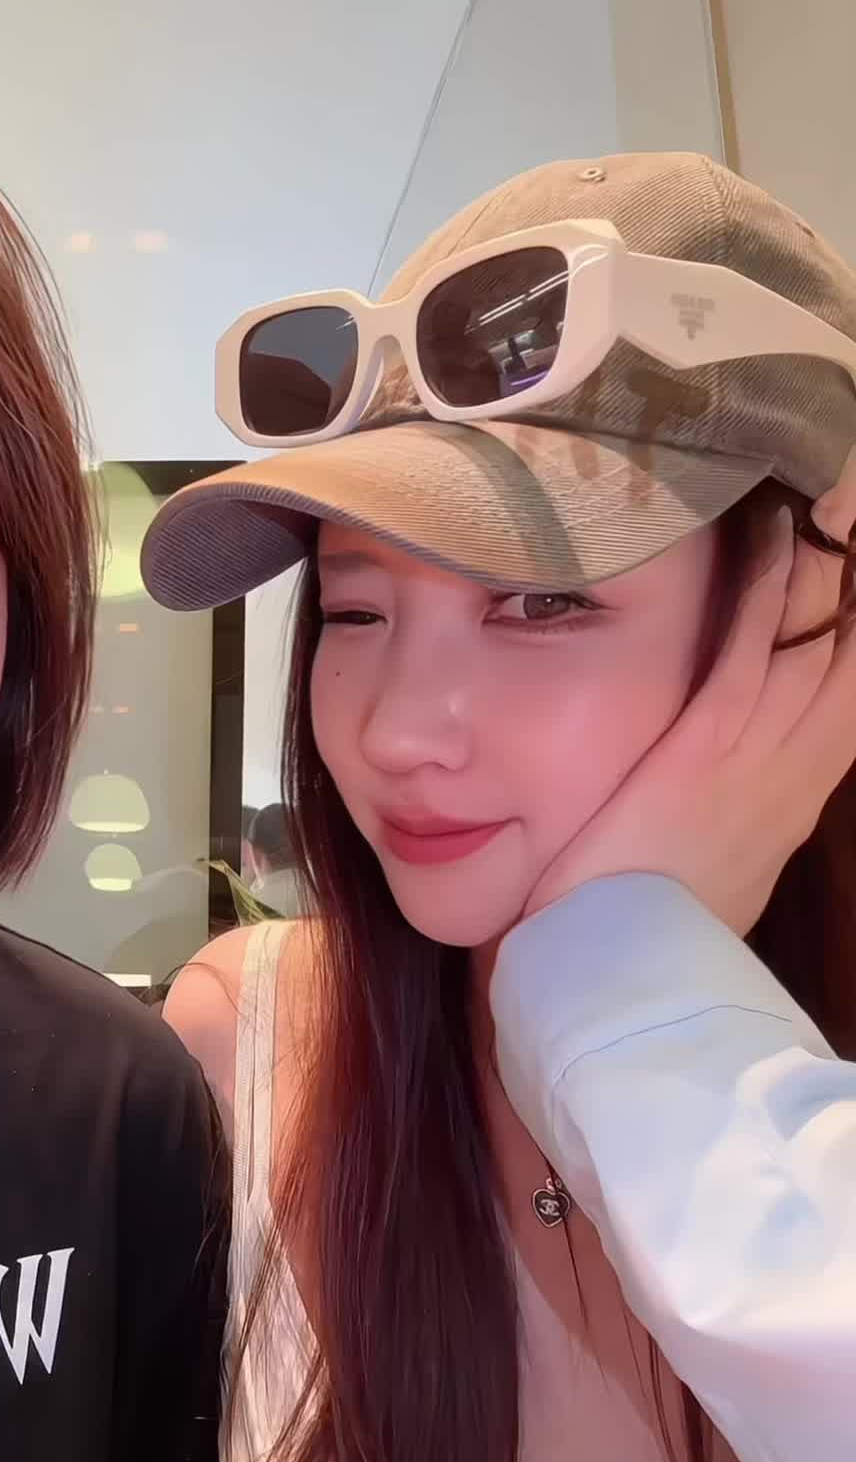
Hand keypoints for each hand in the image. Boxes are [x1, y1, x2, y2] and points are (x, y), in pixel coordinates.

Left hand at [524, 459, 855, 936]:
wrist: (628, 976)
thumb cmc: (653, 918)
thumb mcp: (716, 853)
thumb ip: (728, 797)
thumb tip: (724, 775)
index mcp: (798, 784)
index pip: (848, 684)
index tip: (855, 564)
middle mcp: (799, 760)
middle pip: (855, 646)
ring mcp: (761, 749)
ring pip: (821, 633)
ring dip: (830, 558)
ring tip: (832, 486)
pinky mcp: (710, 744)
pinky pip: (749, 647)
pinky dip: (763, 586)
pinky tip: (768, 528)